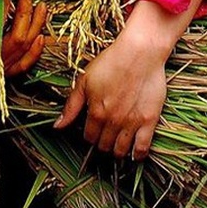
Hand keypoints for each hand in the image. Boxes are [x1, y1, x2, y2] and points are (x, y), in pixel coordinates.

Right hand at [0, 0, 46, 78]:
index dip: (5, 4)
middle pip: (17, 37)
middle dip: (25, 14)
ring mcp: (1, 71)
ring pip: (25, 49)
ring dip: (35, 27)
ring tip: (41, 7)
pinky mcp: (6, 76)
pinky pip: (24, 65)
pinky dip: (35, 52)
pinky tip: (41, 37)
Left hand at [53, 26, 166, 159]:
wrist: (140, 52)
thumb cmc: (111, 62)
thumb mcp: (85, 80)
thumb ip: (72, 106)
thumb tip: (57, 126)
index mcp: (96, 112)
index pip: (89, 137)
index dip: (89, 135)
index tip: (92, 129)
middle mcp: (113, 121)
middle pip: (103, 146)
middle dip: (101, 143)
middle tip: (104, 135)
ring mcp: (132, 122)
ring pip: (120, 151)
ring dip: (116, 151)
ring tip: (116, 143)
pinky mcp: (149, 121)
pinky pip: (142, 148)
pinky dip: (137, 155)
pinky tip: (134, 154)